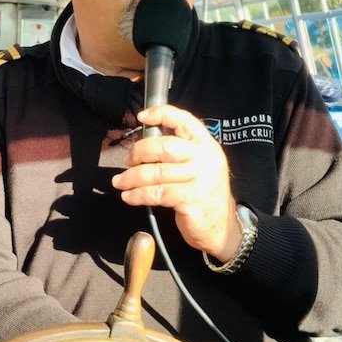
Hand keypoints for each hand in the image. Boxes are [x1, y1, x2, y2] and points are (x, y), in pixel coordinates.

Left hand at [111, 105, 240, 260]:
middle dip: (139, 152)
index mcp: (206, 145)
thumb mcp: (199, 165)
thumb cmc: (203, 193)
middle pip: (165, 146)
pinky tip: (129, 196)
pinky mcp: (192, 200)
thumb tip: (144, 144)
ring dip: (132, 177)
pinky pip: (157, 193)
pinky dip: (138, 194)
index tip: (142, 117)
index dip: (162, 114)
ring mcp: (200, 179)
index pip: (185, 120)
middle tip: (127, 161)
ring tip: (120, 182)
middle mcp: (206, 159)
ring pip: (156, 172)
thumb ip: (180, 151)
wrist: (221, 227)